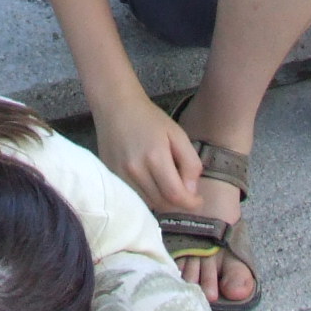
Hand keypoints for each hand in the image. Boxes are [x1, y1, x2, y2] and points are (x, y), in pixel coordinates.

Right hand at [93, 93, 201, 211]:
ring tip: (169, 187)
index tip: (198, 200)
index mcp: (154, 157)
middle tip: (187, 194)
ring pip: (148, 204)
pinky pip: (135, 198)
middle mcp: (135, 171)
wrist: (115, 107)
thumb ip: (190, 163)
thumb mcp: (177, 134)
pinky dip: (148, 197)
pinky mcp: (111, 178)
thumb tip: (192, 190)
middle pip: (162, 203)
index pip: (175, 194)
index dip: (190, 203)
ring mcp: (120, 176)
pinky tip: (153, 185)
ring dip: (163, 202)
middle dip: (179, 204)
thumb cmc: (149, 118)